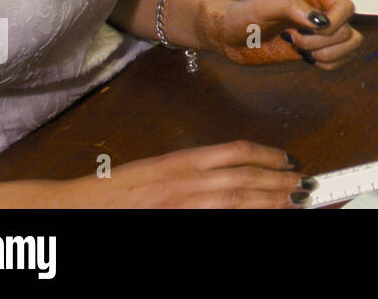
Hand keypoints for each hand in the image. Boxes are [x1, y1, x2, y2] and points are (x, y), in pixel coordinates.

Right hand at [57, 141, 311, 207]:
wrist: (71, 211)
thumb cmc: (110, 194)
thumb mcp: (155, 172)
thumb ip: (191, 172)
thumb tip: (231, 176)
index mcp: (180, 162)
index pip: (236, 153)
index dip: (269, 155)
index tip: (289, 160)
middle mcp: (183, 182)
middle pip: (244, 179)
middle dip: (280, 182)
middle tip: (306, 185)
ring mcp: (179, 205)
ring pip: (236, 201)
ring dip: (270, 201)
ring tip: (295, 201)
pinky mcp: (172, 224)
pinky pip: (216, 221)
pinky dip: (239, 219)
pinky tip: (256, 218)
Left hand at [211, 0, 362, 70]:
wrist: (229, 36)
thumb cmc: (242, 16)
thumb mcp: (263, 7)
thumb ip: (292, 8)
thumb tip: (321, 21)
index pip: (347, 8)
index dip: (334, 24)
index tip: (306, 30)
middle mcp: (323, 10)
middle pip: (348, 30)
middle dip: (322, 43)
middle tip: (294, 39)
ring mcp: (322, 31)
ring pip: (351, 45)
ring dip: (330, 55)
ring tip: (304, 52)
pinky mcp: (318, 49)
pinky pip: (342, 59)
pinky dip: (330, 65)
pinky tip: (308, 60)